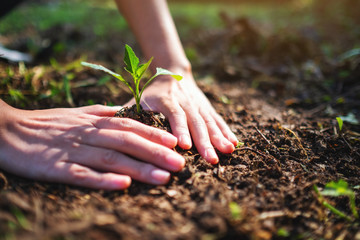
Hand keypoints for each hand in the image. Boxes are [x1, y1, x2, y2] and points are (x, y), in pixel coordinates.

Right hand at [0, 102, 184, 189]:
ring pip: (111, 159)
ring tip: (162, 178)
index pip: (129, 126)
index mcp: (93, 122)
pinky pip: (83, 175)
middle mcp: (88, 134)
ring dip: (138, 169)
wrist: (8, 130)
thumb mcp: (76, 114)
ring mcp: (73, 151)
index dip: (153, 134)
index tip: (174, 143)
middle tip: (179, 164)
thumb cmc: (46, 123)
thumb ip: (101, 113)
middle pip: (127, 142)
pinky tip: (123, 186)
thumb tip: (122, 111)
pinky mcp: (57, 168)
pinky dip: (104, 180)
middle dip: (155, 153)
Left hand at [125, 70, 237, 163]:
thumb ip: (130, 115)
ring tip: (228, 151)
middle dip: (204, 141)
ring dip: (219, 137)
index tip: (184, 145)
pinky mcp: (206, 107)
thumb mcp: (138, 99)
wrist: (171, 72)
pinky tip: (233, 143)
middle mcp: (184, 100)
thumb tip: (115, 135)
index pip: (174, 114)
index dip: (179, 129)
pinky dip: (226, 131)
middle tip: (211, 159)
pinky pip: (217, 119)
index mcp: (165, 99)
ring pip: (209, 121)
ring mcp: (198, 104)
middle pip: (195, 121)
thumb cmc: (150, 93)